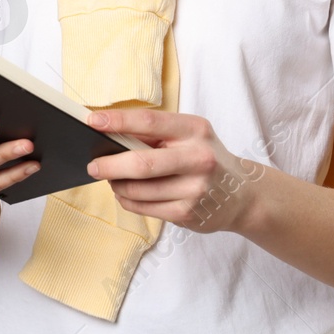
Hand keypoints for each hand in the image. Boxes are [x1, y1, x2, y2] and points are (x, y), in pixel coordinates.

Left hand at [84, 109, 263, 234]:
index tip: (92, 120)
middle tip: (92, 165)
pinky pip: (144, 208)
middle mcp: (198, 158)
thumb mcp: (190, 134)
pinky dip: (127, 200)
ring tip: (111, 178)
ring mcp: (193, 189)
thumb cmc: (205, 157)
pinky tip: (125, 193)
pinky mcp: (187, 213)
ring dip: (117, 185)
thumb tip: (109, 134)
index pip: (150, 121)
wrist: (241, 194)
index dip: (118, 121)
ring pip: (139, 190)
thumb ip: (157, 133)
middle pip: (142, 163)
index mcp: (195, 129)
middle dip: (110, 165)